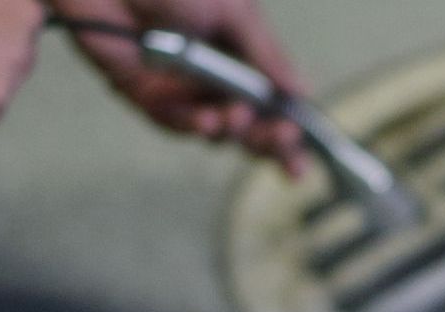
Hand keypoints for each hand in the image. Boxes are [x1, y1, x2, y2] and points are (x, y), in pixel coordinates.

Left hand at [47, 0, 308, 175]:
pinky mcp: (144, 93)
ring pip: (212, 131)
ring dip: (230, 131)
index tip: (299, 163)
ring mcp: (178, 87)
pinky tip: (207, 120)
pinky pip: (173, 123)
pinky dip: (193, 125)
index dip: (286, 135)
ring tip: (236, 117)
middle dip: (265, 140)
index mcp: (237, 52)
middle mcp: (209, 74)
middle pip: (245, 126)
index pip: (270, 102)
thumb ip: (266, 55)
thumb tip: (301, 91)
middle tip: (279, 138)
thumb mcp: (235, 11)